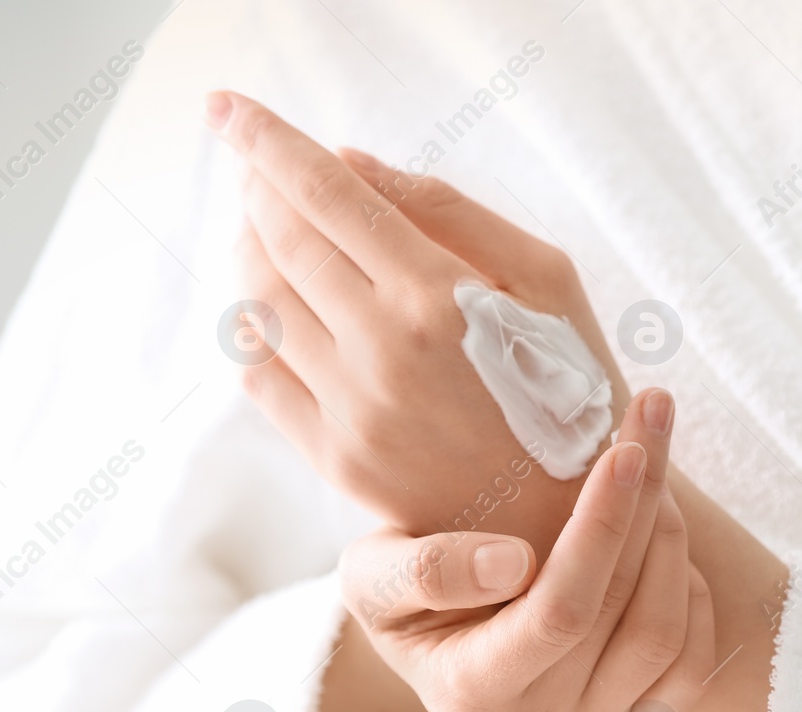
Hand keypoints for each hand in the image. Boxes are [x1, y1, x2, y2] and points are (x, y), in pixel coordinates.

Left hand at [207, 91, 627, 557]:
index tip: (227, 107)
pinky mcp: (336, 459)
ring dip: (248, 249)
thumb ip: (447, 209)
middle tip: (255, 164)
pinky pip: (259, 377)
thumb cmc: (571, 381)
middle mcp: (384, 352)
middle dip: (256, 187)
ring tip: (263, 226)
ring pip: (259, 305)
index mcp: (440, 296)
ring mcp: (353, 411)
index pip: (326, 194)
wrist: (573, 515)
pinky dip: (248, 325)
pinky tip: (265, 304)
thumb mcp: (545, 275)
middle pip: (281, 242)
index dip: (268, 141)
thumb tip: (348, 164)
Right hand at [335, 388, 713, 711]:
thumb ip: (425, 570)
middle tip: (653, 421)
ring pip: (666, 636)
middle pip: (624, 613)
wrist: (432, 647)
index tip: (626, 450)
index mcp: (471, 695)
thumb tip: (512, 563)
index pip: (560, 611)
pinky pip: (691, 669)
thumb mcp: (370, 575)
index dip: (603, 528)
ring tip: (652, 476)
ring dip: (672, 542)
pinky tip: (662, 544)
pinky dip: (690, 595)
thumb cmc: (400, 596)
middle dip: (648, 506)